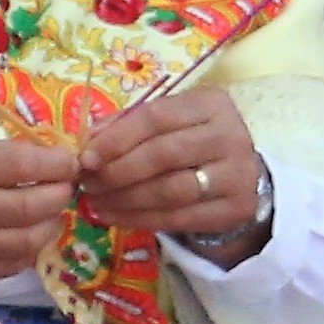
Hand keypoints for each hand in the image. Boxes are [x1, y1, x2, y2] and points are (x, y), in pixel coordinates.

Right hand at [0, 136, 85, 288]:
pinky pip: (11, 263)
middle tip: (66, 188)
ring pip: (27, 240)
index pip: (18, 165)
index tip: (71, 162)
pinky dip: (29, 247)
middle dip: (59, 195)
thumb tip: (53, 163)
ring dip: (50, 224)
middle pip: (28, 206)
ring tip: (49, 212)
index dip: (55, 164)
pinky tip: (27, 234)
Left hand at [78, 86, 267, 244]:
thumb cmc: (190, 141)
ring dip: (125, 198)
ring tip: (96, 202)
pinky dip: (140, 219)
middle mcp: (230, 136)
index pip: (156, 117)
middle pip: (163, 154)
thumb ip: (126, 125)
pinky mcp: (237, 208)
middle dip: (118, 171)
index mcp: (209, 104)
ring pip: (171, 190)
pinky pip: (180, 218)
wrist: (238, 175)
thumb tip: (86, 142)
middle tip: (88, 184)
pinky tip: (114, 217)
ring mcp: (238, 174)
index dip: (116, 139)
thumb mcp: (165, 122)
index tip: (85, 158)